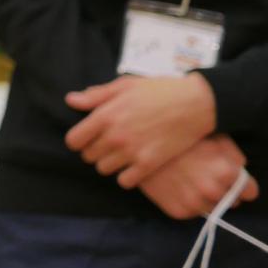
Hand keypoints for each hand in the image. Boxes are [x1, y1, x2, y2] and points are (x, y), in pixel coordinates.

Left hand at [64, 74, 216, 187]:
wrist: (196, 104)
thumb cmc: (159, 91)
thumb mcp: (124, 86)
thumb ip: (95, 96)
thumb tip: (71, 101)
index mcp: (105, 115)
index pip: (74, 140)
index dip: (78, 140)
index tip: (86, 137)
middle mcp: (115, 136)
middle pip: (88, 156)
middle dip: (93, 150)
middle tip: (107, 144)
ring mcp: (132, 152)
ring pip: (104, 169)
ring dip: (109, 163)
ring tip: (120, 154)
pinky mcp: (150, 164)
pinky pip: (125, 181)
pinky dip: (126, 176)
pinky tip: (133, 165)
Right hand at [139, 135, 257, 219]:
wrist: (138, 142)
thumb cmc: (178, 135)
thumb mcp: (211, 136)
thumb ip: (233, 156)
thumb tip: (241, 171)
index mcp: (226, 172)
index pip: (250, 192)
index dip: (243, 184)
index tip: (232, 178)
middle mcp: (213, 191)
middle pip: (233, 201)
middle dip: (224, 190)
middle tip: (205, 174)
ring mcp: (194, 203)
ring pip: (213, 209)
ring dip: (206, 198)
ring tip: (189, 179)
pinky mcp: (177, 211)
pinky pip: (192, 213)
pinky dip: (187, 202)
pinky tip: (177, 185)